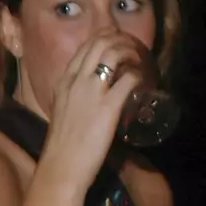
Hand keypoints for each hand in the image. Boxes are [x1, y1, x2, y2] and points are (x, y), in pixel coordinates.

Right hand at [37, 28, 147, 190]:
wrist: (61, 166)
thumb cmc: (62, 145)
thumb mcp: (62, 111)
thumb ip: (75, 98)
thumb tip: (94, 95)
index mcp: (64, 81)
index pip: (86, 46)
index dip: (107, 39)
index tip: (120, 45)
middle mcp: (76, 80)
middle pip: (101, 43)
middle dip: (122, 39)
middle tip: (134, 49)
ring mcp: (92, 92)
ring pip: (114, 53)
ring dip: (132, 52)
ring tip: (140, 60)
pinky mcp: (108, 106)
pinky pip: (129, 79)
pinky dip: (139, 75)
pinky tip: (144, 82)